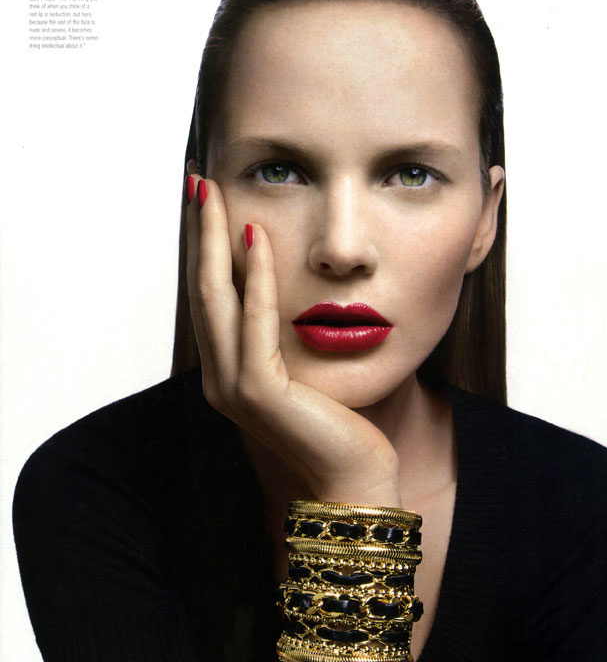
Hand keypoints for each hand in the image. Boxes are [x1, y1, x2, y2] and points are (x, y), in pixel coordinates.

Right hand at [185, 173, 400, 502]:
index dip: (205, 249)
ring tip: (216, 193)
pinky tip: (258, 236)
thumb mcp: (304, 374)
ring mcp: (232, 388)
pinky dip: (254, 277)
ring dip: (216, 242)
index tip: (209, 202)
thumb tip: (290, 298)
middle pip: (202, 290)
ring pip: (216, 300)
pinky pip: (253, 322)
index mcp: (228, 373)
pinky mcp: (258, 393)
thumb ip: (284, 341)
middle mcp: (219, 379)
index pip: (211, 299)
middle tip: (198, 182)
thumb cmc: (338, 427)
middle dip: (200, 234)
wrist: (352, 480)